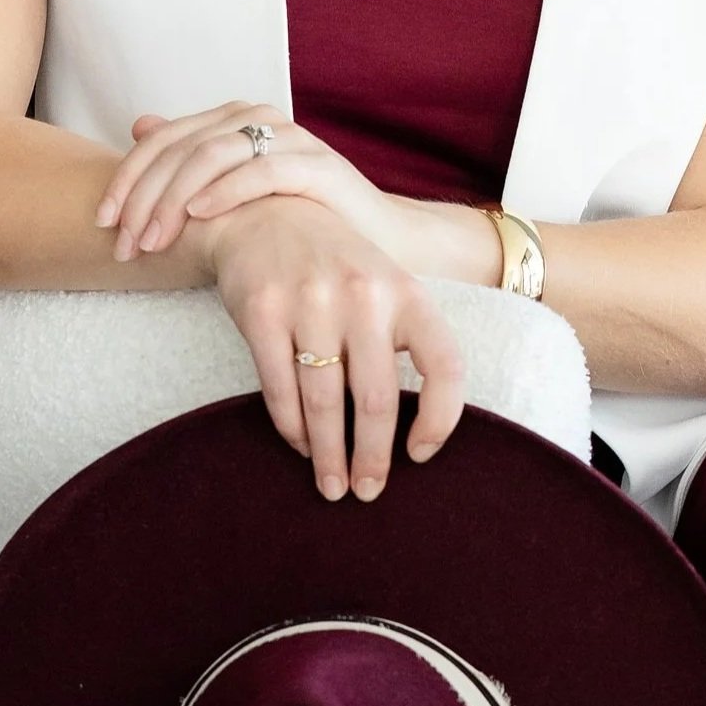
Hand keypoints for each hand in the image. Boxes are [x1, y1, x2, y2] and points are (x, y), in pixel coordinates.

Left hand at [95, 102, 402, 260]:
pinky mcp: (318, 165)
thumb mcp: (235, 192)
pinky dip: (224, 191)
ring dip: (174, 200)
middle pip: (181, 146)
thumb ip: (191, 159)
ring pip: (213, 155)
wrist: (377, 241)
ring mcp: (290, 138)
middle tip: (123, 242)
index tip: (103, 222)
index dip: (126, 178)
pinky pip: (261, 170)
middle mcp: (259, 119)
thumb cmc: (301, 221)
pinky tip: (198, 216)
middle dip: (143, 196)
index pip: (162, 139)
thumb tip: (140, 124)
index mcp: (234, 120)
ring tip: (153, 239)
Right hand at [198, 195, 465, 500]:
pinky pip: (279, 389)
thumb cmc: (337, 266)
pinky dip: (291, 428)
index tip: (421, 455)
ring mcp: (310, 301)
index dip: (440, 419)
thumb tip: (412, 429)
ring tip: (332, 485)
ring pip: (323, 402)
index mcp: (406, 291)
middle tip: (368, 492)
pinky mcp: (262, 311)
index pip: (444, 365)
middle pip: (376, 399)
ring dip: (328, 454)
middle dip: (373, 457)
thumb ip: (402, 340)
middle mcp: (363, 295)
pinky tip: (300, 447)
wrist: (265, 214)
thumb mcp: (385, 286)